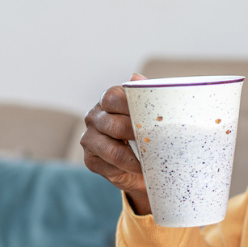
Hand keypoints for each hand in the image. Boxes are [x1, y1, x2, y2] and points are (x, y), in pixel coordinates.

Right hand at [81, 73, 151, 213]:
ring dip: (135, 158)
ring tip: (152, 161)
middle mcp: (95, 116)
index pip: (114, 98)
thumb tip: (136, 77)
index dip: (132, 107)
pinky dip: (128, 169)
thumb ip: (146, 92)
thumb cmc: (147, 129)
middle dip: (138, 135)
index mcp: (109, 99)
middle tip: (158, 142)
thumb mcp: (150, 111)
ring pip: (112, 150)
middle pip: (115, 125)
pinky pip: (110, 165)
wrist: (142, 161)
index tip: (152, 117)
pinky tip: (141, 169)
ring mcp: (89, 139)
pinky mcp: (90, 160)